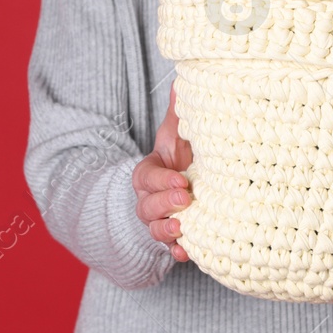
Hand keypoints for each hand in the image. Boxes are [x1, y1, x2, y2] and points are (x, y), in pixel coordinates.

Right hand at [132, 84, 193, 261]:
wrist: (184, 186)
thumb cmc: (181, 156)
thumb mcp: (178, 133)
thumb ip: (179, 113)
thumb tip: (181, 80)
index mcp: (150, 171)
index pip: (146, 176)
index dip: (160, 180)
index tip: (182, 178)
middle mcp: (150, 198)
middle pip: (145, 205)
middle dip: (163, 203)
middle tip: (185, 199)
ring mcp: (160, 220)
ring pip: (153, 229)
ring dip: (166, 230)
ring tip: (182, 229)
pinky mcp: (174, 237)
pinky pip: (169, 249)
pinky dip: (177, 252)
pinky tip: (187, 252)